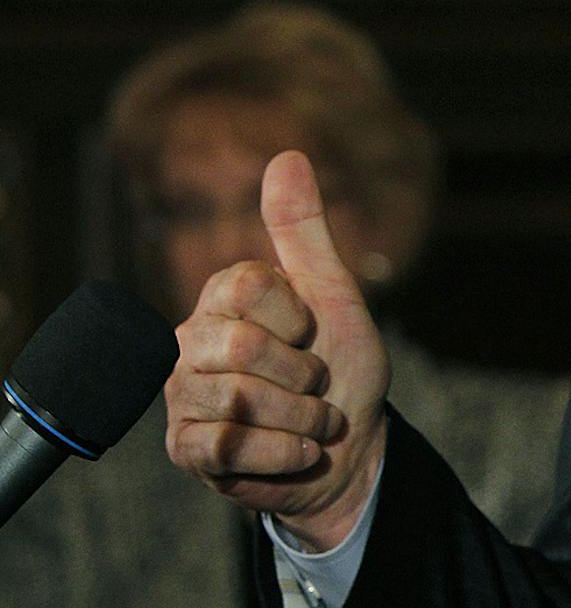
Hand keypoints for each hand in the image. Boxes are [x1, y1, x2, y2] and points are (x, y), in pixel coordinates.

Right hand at [165, 150, 389, 550]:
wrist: (350, 447)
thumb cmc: (342, 367)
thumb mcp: (336, 294)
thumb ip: (305, 230)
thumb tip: (287, 156)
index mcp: (223, 298)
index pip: (246, 285)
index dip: (296, 314)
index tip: (312, 331)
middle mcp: (191, 341)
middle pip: (242, 345)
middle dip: (304, 374)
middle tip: (316, 383)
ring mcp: (183, 397)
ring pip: (239, 400)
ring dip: (303, 416)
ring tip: (313, 418)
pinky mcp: (187, 448)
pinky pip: (229, 446)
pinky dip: (284, 452)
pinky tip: (297, 449)